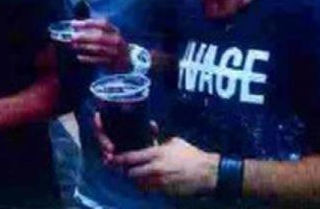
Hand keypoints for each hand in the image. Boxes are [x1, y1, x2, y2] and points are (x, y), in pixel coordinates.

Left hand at [71, 19, 129, 69]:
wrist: (127, 59)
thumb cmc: (112, 43)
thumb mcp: (108, 34)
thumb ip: (94, 29)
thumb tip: (75, 25)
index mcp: (115, 31)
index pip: (102, 24)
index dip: (88, 23)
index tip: (74, 24)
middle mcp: (116, 40)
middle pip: (100, 37)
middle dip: (84, 36)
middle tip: (73, 37)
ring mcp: (115, 52)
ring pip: (98, 48)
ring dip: (84, 46)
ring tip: (74, 45)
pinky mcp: (112, 63)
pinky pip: (98, 60)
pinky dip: (88, 59)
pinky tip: (79, 56)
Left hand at [96, 114, 217, 196]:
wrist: (207, 173)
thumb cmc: (191, 155)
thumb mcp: (173, 142)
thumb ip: (158, 138)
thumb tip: (149, 126)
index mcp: (156, 154)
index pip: (130, 158)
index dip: (119, 159)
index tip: (112, 159)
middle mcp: (156, 169)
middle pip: (131, 174)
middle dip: (127, 171)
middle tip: (128, 168)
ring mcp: (160, 182)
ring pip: (139, 184)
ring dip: (137, 180)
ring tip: (140, 174)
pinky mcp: (165, 192)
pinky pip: (150, 190)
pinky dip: (148, 187)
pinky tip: (151, 181)